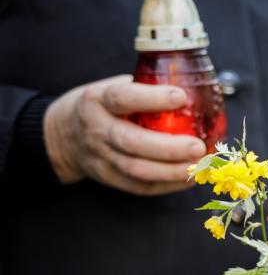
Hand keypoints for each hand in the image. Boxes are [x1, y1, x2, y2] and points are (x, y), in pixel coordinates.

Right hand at [43, 74, 206, 194]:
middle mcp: (97, 130)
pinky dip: (168, 185)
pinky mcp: (109, 178)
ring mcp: (101, 157)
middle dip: (168, 147)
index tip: (181, 97)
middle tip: (198, 146)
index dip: (152, 98)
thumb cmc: (101, 107)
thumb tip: (194, 90)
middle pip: (131, 142)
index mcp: (97, 100)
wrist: (62, 135)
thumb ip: (143, 89)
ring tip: (199, 165)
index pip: (122, 98)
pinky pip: (140, 186)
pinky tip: (190, 178)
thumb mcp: (111, 88)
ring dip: (172, 171)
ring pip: (137, 170)